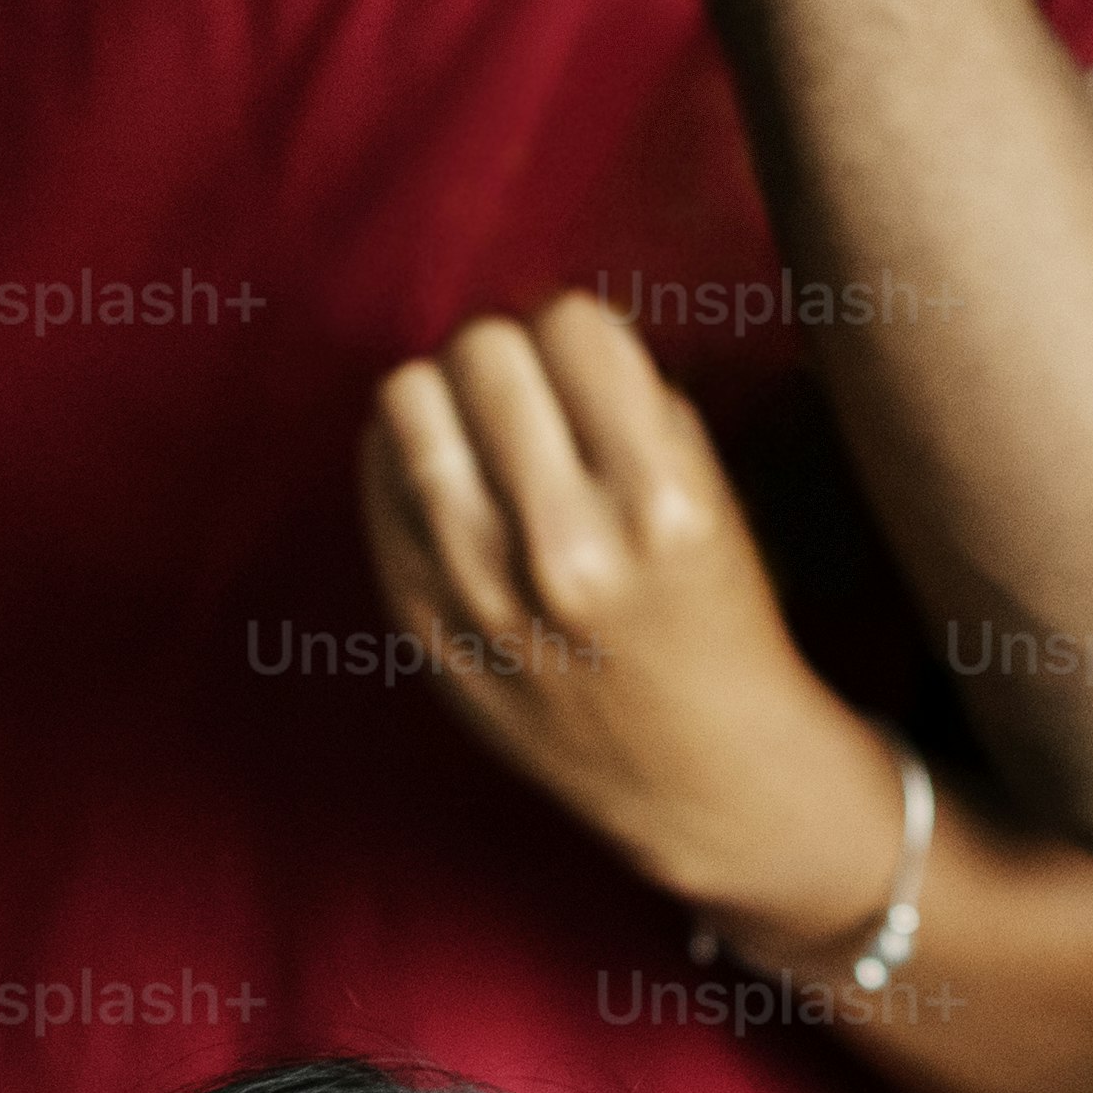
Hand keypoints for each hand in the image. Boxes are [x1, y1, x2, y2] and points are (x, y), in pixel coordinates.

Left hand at [361, 298, 908, 962]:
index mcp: (664, 505)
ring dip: (449, 393)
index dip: (578, 331)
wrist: (701, 777)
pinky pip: (376, 477)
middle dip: (512, 353)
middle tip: (529, 392)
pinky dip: (405, 452)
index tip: (586, 364)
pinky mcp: (425, 625)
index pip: (575, 324)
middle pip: (485, 350)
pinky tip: (446, 473)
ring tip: (479, 424)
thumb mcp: (716, 499)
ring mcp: (484, 594)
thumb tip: (541, 316)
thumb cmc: (713, 616)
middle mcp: (568, 551)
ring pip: (410, 399)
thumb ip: (637, 404)